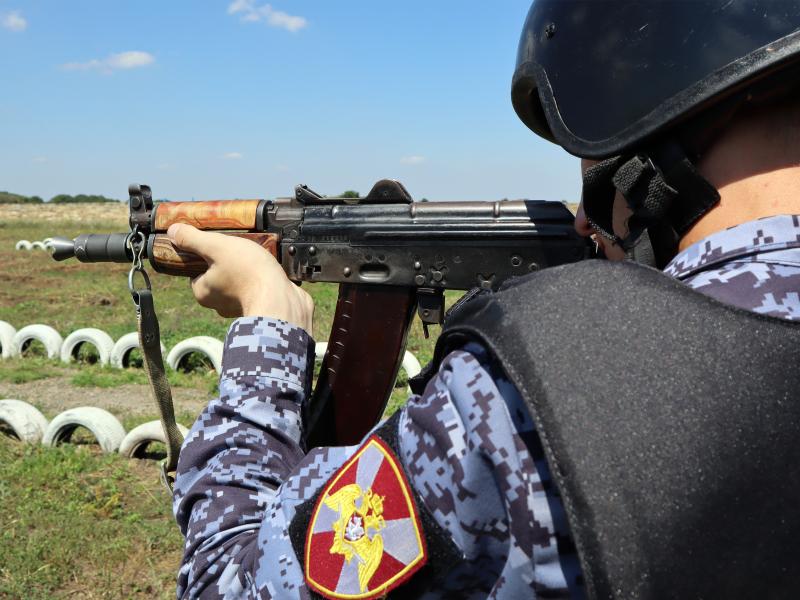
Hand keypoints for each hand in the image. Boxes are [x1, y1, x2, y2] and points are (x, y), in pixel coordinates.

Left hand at [167, 223, 313, 331]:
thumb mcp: (217, 247)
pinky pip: (256, 290)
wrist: (282, 300)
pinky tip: (268, 271)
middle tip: (240, 248)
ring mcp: (241, 307)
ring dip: (246, 272)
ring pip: (237, 284)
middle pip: (217, 277)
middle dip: (228, 263)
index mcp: (203, 292)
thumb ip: (193, 239)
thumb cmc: (248, 273)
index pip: (196, 272)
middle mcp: (218, 304)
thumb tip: (172, 231)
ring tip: (256, 257)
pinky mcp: (261, 307)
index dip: (205, 257)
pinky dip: (260, 281)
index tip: (218, 246)